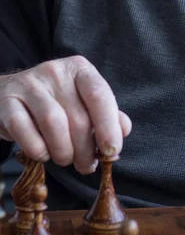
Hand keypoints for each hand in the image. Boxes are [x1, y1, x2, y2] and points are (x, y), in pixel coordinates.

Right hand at [0, 56, 131, 173]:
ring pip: (54, 124)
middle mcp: (55, 71)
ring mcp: (29, 84)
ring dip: (63, 151)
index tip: (112, 150)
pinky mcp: (7, 102)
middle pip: (78, 117)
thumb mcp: (82, 101)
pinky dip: (38, 150)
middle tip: (86, 165)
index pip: (99, 94)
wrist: (8, 94)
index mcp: (79, 69)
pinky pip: (25, 132)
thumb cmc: (55, 101)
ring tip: (65, 159)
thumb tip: (123, 129)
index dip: (109, 125)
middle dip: (86, 150)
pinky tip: (43, 153)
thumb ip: (106, 114)